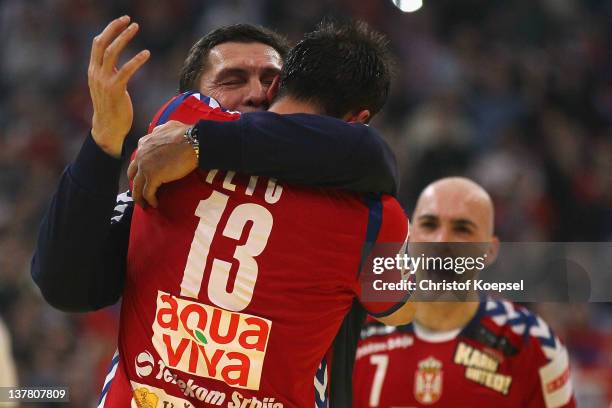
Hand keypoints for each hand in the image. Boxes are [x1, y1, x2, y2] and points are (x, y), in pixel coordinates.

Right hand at [88, 16, 149, 157]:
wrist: (107, 128)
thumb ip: (108, 72)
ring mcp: (104, 80)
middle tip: (128, 19)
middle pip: (102, 43)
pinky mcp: (115, 89)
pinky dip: (136, 60)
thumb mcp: (106, 86)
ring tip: (135, 27)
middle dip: (114, 28)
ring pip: (112, 52)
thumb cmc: (110, 107)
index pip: (98, 44)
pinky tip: (146, 53)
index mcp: (93, 70)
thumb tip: (114, 62)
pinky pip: (126, 70)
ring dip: (124, 37)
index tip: (121, 21)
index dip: (108, 30)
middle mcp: (96, 73)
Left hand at [127, 121, 195, 207]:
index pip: (137, 159)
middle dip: (135, 184)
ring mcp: (145, 167)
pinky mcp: (152, 177)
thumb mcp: (168, 127)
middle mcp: (141, 155)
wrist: (193, 142)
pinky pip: (147, 193)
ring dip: (140, 197)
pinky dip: (150, 200)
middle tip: (140, 192)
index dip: (139, 169)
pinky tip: (154, 204)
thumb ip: (158, 131)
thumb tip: (156, 132)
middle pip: (132, 174)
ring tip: (145, 204)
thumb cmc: (185, 134)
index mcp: (144, 143)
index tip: (144, 177)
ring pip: (137, 186)